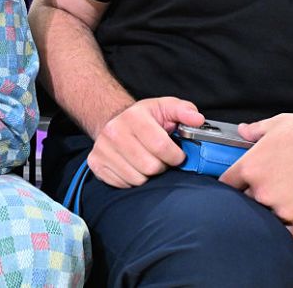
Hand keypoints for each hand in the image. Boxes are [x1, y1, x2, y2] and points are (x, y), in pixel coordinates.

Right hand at [88, 97, 204, 187]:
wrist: (114, 122)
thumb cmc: (145, 118)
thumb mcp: (166, 108)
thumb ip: (185, 111)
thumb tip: (197, 119)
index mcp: (134, 116)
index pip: (162, 147)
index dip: (176, 156)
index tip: (176, 154)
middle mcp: (113, 131)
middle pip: (150, 167)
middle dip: (161, 166)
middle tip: (160, 159)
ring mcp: (102, 148)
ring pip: (137, 179)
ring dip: (147, 175)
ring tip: (147, 162)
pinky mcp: (95, 163)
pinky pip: (123, 184)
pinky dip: (132, 180)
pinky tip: (133, 167)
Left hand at [220, 114, 292, 239]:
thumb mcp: (281, 124)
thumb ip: (257, 130)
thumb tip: (244, 131)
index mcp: (252, 168)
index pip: (228, 183)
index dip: (233, 183)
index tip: (238, 183)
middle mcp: (263, 191)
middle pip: (248, 200)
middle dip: (257, 194)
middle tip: (275, 184)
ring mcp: (284, 210)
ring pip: (270, 215)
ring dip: (277, 208)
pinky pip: (292, 231)